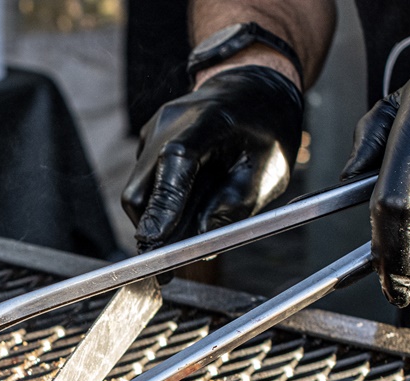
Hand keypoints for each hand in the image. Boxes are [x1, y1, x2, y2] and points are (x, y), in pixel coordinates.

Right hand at [122, 65, 302, 251]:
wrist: (252, 87)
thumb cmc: (265, 127)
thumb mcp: (270, 168)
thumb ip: (236, 203)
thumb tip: (199, 239)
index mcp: (209, 119)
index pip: (174, 163)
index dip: (162, 207)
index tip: (155, 245)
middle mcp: (170, 123)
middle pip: (140, 191)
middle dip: (152, 231)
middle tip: (168, 265)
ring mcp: (152, 132)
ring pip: (138, 193)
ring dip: (159, 219)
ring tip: (194, 219)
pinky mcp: (146, 144)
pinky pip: (146, 185)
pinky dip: (162, 203)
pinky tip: (191, 197)